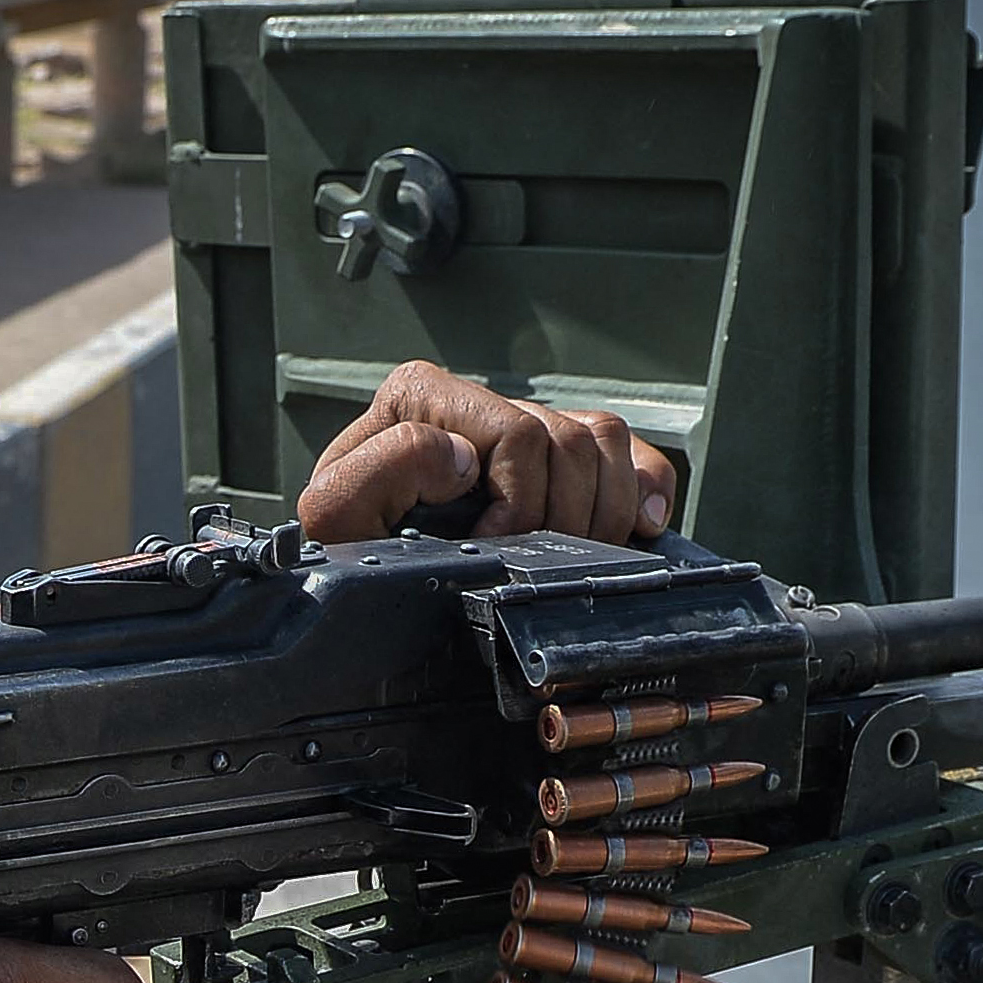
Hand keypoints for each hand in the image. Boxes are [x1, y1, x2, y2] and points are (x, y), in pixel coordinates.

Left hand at [297, 362, 676, 547]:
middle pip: (570, 441)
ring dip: (606, 511)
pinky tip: (638, 530)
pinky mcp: (557, 457)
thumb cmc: (346, 552)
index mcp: (420, 398)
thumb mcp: (335, 515)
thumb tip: (462, 456)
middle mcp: (476, 403)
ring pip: (605, 441)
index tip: (494, 549)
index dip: (520, 502)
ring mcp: (523, 425)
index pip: (518, 433)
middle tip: (537, 565)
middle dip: (566, 516)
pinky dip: (647, 489)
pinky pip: (630, 451)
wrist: (357, 584)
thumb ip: (383, 469)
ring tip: (573, 558)